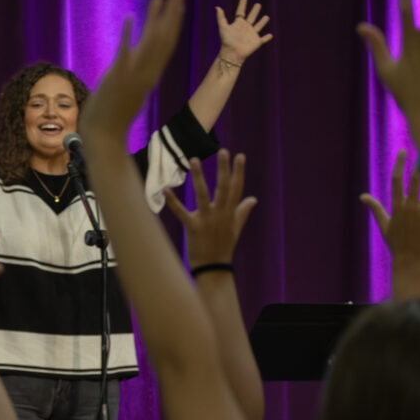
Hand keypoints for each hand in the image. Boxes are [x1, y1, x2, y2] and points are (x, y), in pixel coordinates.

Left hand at [83, 0, 188, 139]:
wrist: (104, 135)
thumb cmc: (114, 115)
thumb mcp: (131, 90)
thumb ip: (137, 74)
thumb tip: (140, 62)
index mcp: (150, 76)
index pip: (166, 45)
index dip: (173, 23)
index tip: (178, 4)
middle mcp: (146, 74)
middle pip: (164, 40)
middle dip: (171, 15)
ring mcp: (133, 75)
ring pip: (150, 43)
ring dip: (154, 19)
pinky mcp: (117, 78)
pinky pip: (124, 52)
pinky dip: (127, 35)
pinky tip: (129, 17)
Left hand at [164, 151, 255, 267]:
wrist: (214, 268)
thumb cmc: (224, 247)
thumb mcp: (236, 228)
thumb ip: (243, 211)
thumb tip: (253, 199)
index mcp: (230, 212)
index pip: (237, 188)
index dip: (238, 172)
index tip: (240, 156)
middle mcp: (220, 214)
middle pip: (224, 187)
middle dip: (224, 169)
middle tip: (223, 151)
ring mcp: (206, 220)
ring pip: (203, 195)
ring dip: (199, 177)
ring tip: (194, 159)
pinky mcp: (193, 228)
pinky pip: (181, 213)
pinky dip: (173, 202)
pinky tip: (166, 190)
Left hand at [214, 0, 272, 64]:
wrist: (232, 54)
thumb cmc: (227, 41)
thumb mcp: (223, 28)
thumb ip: (220, 17)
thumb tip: (217, 7)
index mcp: (238, 23)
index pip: (240, 12)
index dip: (242, 5)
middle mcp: (246, 28)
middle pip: (251, 17)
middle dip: (255, 11)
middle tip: (258, 5)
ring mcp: (252, 35)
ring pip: (258, 26)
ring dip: (263, 22)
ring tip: (266, 17)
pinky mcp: (257, 42)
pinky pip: (263, 39)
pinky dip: (267, 38)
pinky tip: (270, 35)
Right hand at [362, 150, 419, 285]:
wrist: (411, 264)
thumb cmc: (398, 245)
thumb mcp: (384, 226)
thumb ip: (375, 209)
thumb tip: (362, 196)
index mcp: (397, 207)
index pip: (395, 180)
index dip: (398, 163)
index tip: (403, 151)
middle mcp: (410, 208)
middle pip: (417, 179)